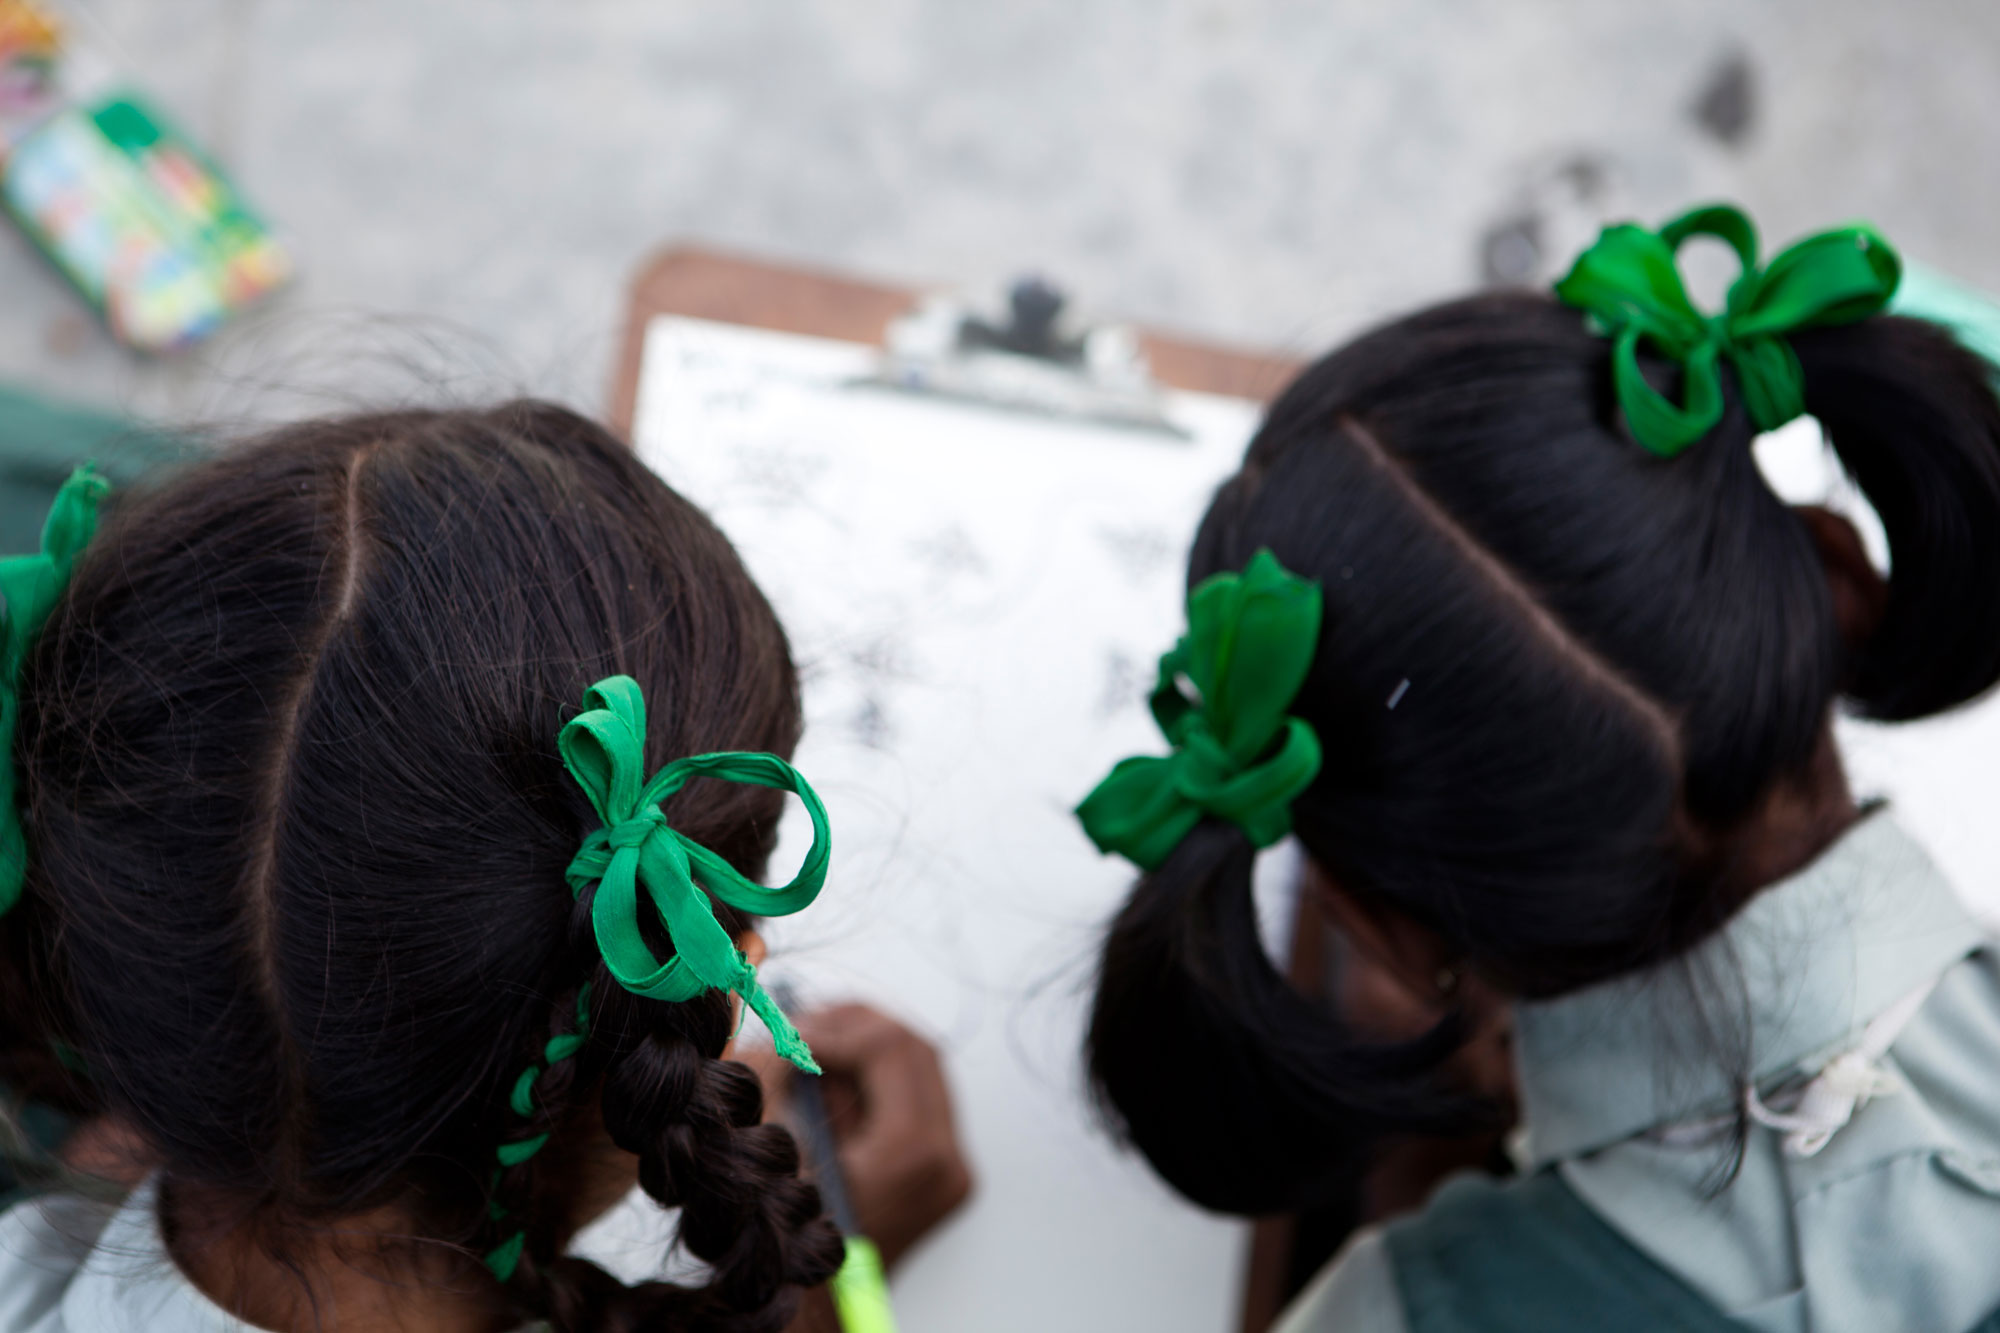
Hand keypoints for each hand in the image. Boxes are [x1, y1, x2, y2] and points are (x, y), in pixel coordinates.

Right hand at [748, 1003, 972, 1272]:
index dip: (835, 1028)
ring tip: (812, 1060)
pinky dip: (874, 1083)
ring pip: (918, 1068)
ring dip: (864, 1051)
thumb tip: (788, 1023)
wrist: (810, 1307)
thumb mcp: (775, 1144)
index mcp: (916, 1156)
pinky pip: (915, 1100)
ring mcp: (951, 1168)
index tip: (792, 1033)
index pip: (890, 1047)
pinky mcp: (940, 1171)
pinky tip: (832, 1091)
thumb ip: (780, 1071)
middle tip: (805, 1028)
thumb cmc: (788, 1242)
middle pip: (915, 1048)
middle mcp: (948, 1161)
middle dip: (854, 1028)